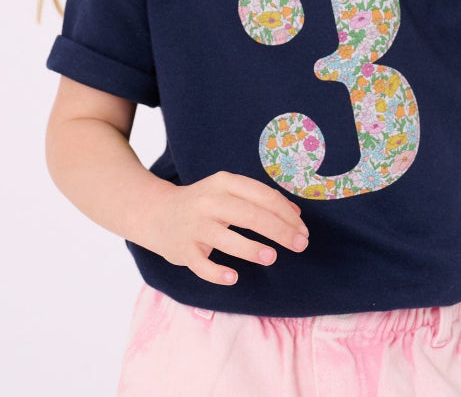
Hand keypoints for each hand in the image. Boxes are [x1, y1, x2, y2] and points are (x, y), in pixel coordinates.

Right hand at [147, 171, 308, 285]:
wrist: (156, 213)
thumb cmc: (204, 203)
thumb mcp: (228, 191)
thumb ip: (259, 199)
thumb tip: (295, 215)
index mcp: (224, 183)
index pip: (263, 195)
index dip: (286, 213)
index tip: (303, 230)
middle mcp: (209, 201)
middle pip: (250, 215)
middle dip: (279, 230)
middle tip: (300, 245)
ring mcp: (194, 226)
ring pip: (227, 238)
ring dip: (251, 249)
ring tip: (272, 257)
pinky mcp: (182, 249)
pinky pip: (201, 264)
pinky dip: (217, 272)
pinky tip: (233, 277)